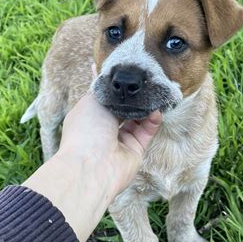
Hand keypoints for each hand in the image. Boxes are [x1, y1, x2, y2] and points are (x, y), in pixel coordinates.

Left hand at [23, 93, 161, 241]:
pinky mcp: (135, 149)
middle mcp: (104, 128)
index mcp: (90, 116)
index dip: (116, 88)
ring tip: (154, 94)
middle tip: (146, 83)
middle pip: (123, 108)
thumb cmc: (85, 131)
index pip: (105, 98)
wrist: (92, 166)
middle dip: (133, 97)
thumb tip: (116, 85)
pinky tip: (156, 111)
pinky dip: (153, 120)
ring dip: (145, 107)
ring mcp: (120, 139)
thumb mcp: (91, 101)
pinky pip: (147, 131)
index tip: (128, 75)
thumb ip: (105, 91)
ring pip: (137, 118)